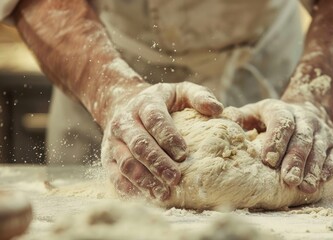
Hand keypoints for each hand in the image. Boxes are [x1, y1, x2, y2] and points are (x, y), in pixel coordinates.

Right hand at [101, 82, 222, 199]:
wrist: (127, 104)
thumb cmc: (164, 102)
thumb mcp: (182, 92)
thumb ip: (200, 97)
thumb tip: (218, 109)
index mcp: (145, 103)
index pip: (154, 119)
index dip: (168, 136)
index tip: (184, 154)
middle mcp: (125, 121)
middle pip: (140, 144)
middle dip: (158, 163)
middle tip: (176, 178)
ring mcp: (114, 141)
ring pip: (126, 162)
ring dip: (144, 179)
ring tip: (163, 194)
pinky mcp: (108, 158)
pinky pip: (115, 175)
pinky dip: (129, 188)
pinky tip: (146, 197)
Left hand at [223, 99, 332, 192]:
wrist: (307, 109)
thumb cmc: (271, 119)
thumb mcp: (254, 112)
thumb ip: (240, 117)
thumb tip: (224, 120)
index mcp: (281, 110)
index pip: (281, 122)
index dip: (276, 140)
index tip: (268, 160)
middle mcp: (304, 118)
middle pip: (302, 138)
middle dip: (295, 160)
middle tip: (288, 179)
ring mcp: (322, 131)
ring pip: (319, 148)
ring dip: (312, 168)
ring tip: (304, 186)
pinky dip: (330, 168)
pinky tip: (321, 181)